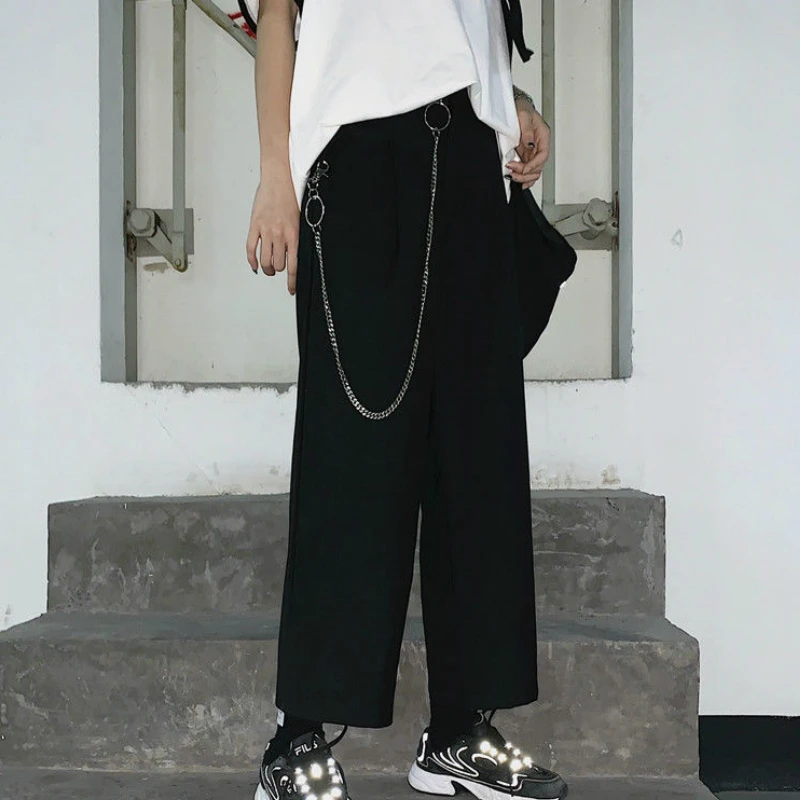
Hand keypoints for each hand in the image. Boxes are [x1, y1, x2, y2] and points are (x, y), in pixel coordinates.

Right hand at [246, 161, 299, 293]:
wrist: (279, 179)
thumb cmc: (291, 196)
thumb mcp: (300, 219)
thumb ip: (296, 236)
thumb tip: (296, 253)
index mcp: (294, 235)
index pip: (293, 266)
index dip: (292, 281)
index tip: (291, 289)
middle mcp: (280, 235)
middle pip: (279, 265)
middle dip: (279, 270)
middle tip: (279, 269)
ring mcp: (266, 231)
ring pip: (265, 261)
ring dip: (267, 268)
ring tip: (269, 268)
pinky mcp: (255, 226)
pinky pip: (251, 249)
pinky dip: (252, 261)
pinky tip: (255, 265)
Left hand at [507, 98, 550, 189]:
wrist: (515, 106)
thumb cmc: (521, 108)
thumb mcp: (524, 115)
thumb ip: (527, 131)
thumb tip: (530, 144)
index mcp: (543, 135)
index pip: (543, 155)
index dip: (533, 165)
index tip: (523, 169)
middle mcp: (539, 145)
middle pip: (538, 166)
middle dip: (526, 172)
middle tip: (512, 172)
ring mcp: (532, 151)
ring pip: (534, 171)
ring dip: (524, 177)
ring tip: (512, 176)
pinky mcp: (525, 154)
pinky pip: (528, 169)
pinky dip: (524, 177)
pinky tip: (518, 180)